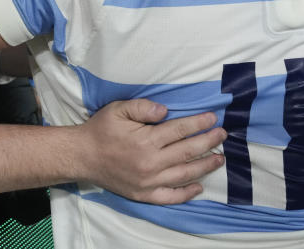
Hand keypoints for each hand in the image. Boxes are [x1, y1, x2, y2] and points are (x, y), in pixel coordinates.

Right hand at [79, 101, 225, 204]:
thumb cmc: (101, 130)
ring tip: (219, 158)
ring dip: (204, 166)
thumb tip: (166, 110)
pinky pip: (170, 196)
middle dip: (208, 142)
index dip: (199, 123)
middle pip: (188, 151)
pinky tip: (198, 186)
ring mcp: (148, 181)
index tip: (213, 118)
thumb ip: (143, 107)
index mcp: (146, 140)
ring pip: (184, 174)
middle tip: (222, 135)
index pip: (181, 130)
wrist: (82, 156)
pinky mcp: (144, 194)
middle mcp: (150, 162)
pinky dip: (186, 193)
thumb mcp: (118, 109)